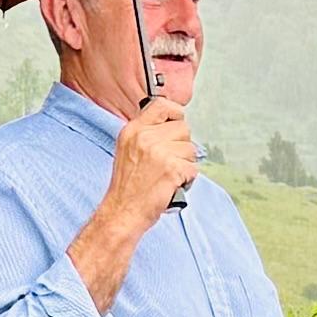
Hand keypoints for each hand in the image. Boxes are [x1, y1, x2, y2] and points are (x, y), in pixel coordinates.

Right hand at [106, 93, 200, 218]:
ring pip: (190, 148)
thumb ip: (145, 133)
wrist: (123, 212)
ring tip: (168, 174)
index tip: (175, 124)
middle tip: (169, 160)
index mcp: (133, 130)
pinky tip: (172, 184)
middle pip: (183, 128)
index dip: (175, 114)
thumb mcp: (127, 149)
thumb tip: (170, 122)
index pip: (162, 105)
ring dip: (185, 163)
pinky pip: (193, 168)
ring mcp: (158, 153)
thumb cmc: (127, 186)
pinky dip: (187, 179)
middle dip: (181, 145)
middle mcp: (145, 137)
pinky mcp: (171, 169)